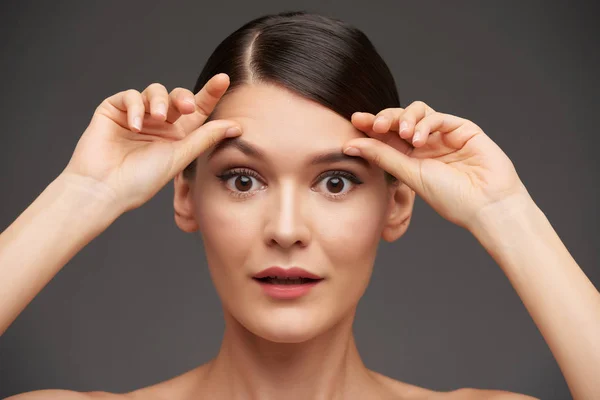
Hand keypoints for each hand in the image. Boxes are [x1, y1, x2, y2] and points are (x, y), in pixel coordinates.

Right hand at [61, 74, 241, 213]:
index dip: (210, 94)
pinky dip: (135, 106)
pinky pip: (130, 96)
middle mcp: (158, 124)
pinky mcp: (113, 110)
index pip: (197, 111)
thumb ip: (205, 138)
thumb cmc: (141, 179)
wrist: (104, 189)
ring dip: (159, 101)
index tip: (224, 80)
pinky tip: (135, 125)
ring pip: (154, 91)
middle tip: (186, 107)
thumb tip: (236, 126)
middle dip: (184, 98)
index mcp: (177, 136)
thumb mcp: (179, 156)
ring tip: (157, 118)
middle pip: (177, 97)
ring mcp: (136, 116)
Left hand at [344, 101, 531, 229]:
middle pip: (399, 120)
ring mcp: (444, 136)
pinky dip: (425, 123)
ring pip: (418, 112)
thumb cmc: (451, 197)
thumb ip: (383, 157)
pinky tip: (419, 138)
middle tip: (374, 124)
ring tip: (403, 134)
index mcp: (411, 158)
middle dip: (384, 118)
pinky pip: (438, 117)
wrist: (486, 205)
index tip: (354, 121)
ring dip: (405, 118)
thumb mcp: (410, 175)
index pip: (387, 137)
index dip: (371, 127)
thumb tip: (351, 145)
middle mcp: (426, 145)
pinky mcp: (463, 129)